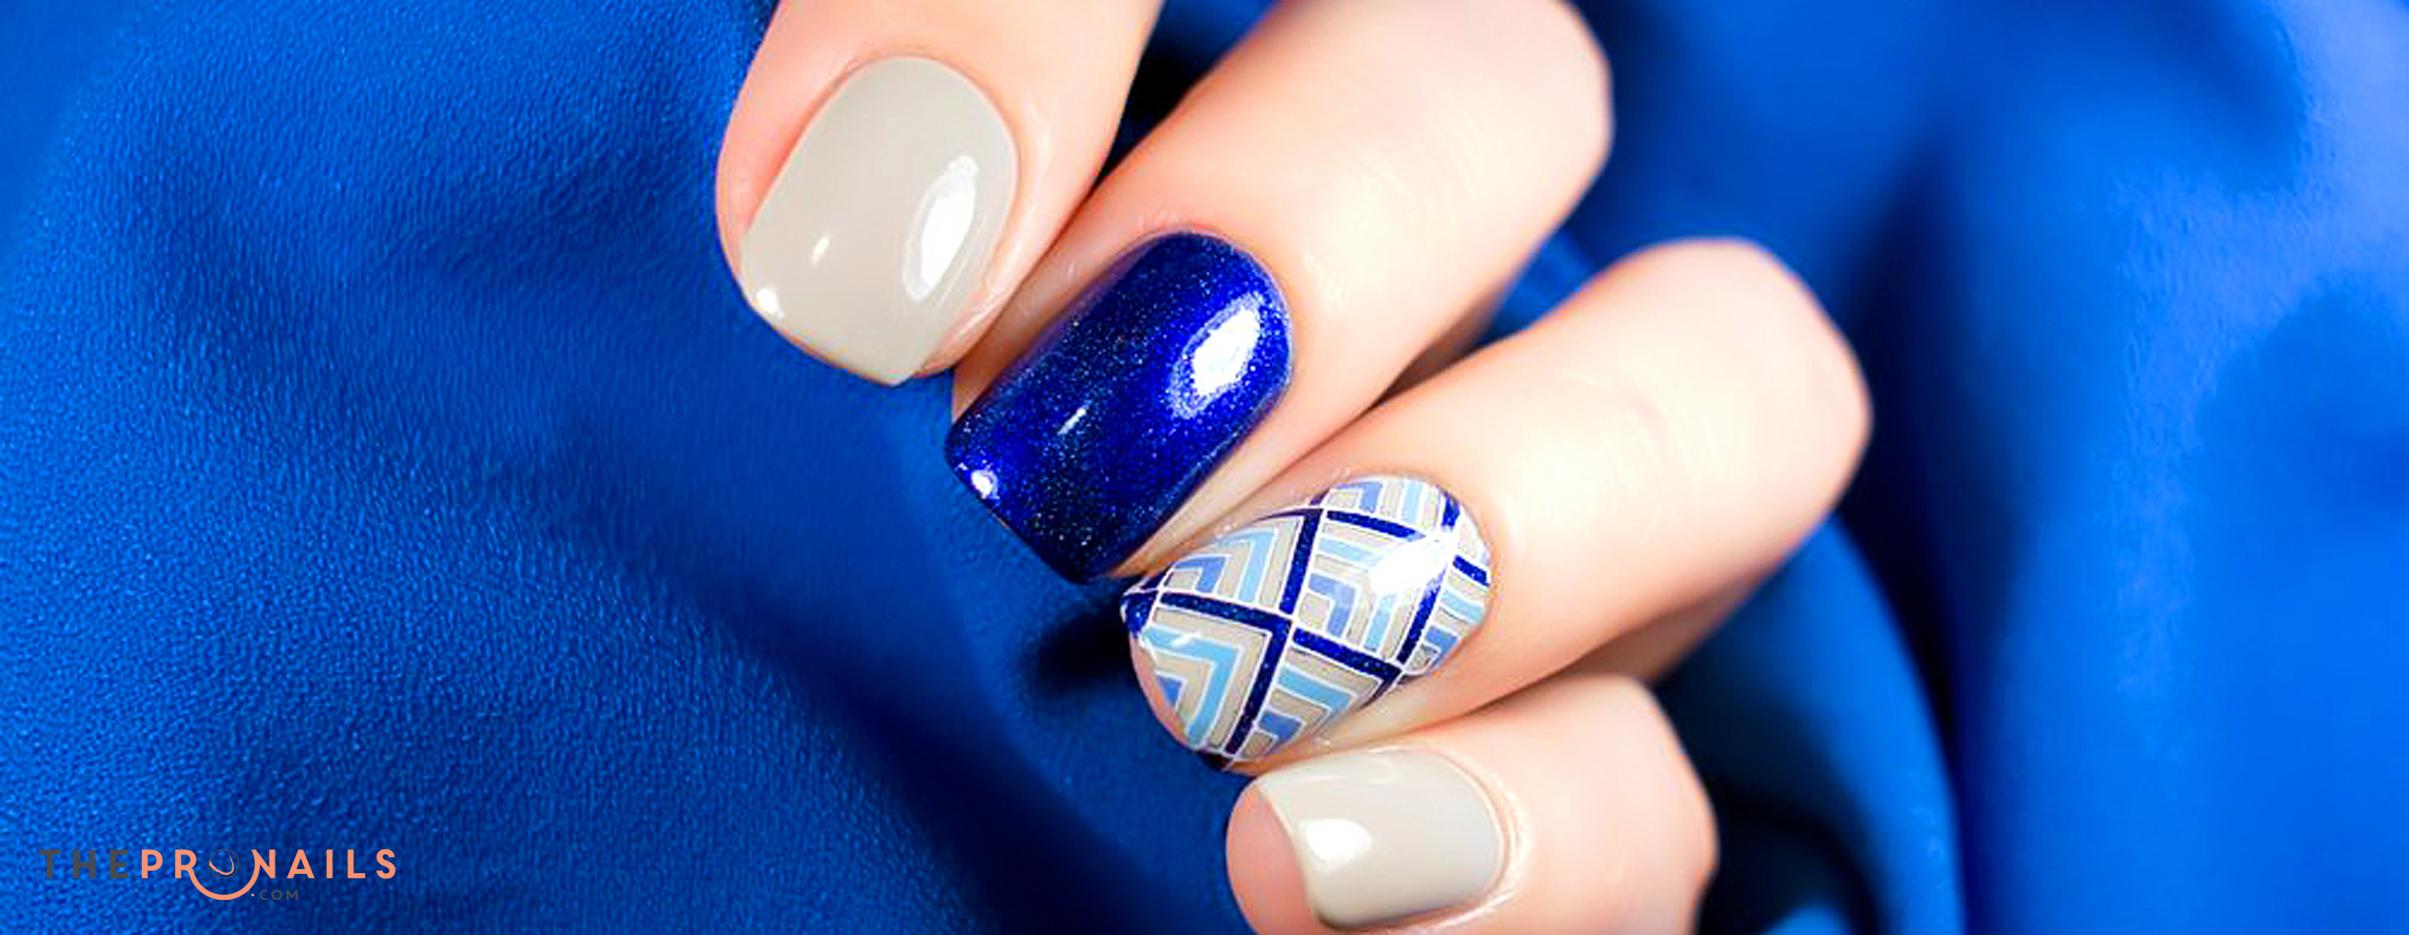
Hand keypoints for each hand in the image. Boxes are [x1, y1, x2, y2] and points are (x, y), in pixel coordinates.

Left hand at [716, 1, 1868, 929]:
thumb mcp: (792, 356)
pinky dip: (1529, 826)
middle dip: (1307, 239)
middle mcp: (1402, 264)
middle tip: (1051, 456)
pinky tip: (1299, 863)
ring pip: (1740, 384)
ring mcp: (1529, 520)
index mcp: (1182, 108)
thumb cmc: (766, 590)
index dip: (1047, 30)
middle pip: (1506, 87)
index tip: (855, 278)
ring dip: (1504, 504)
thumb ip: (837, 221)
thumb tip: (847, 241)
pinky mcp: (1567, 784)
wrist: (795, 879)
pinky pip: (1666, 792)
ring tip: (1204, 663)